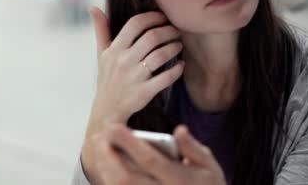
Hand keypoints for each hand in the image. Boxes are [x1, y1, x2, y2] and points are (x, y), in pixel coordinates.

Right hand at [81, 7, 184, 182]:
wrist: (107, 111)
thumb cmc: (107, 79)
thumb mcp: (101, 54)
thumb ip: (101, 30)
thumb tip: (93, 8)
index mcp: (114, 50)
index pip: (135, 24)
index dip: (152, 17)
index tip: (163, 17)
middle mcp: (124, 61)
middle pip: (151, 37)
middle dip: (168, 31)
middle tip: (176, 30)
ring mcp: (134, 77)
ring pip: (160, 55)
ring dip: (174, 47)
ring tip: (179, 45)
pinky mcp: (144, 92)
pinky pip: (165, 77)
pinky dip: (177, 70)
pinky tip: (180, 65)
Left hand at [94, 124, 225, 184]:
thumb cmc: (207, 184)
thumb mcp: (208, 164)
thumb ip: (192, 147)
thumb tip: (179, 131)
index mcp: (180, 180)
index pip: (150, 161)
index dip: (130, 144)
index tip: (114, 127)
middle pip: (127, 178)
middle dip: (109, 156)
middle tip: (99, 137)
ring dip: (105, 168)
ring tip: (99, 148)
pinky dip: (110, 180)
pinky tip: (106, 166)